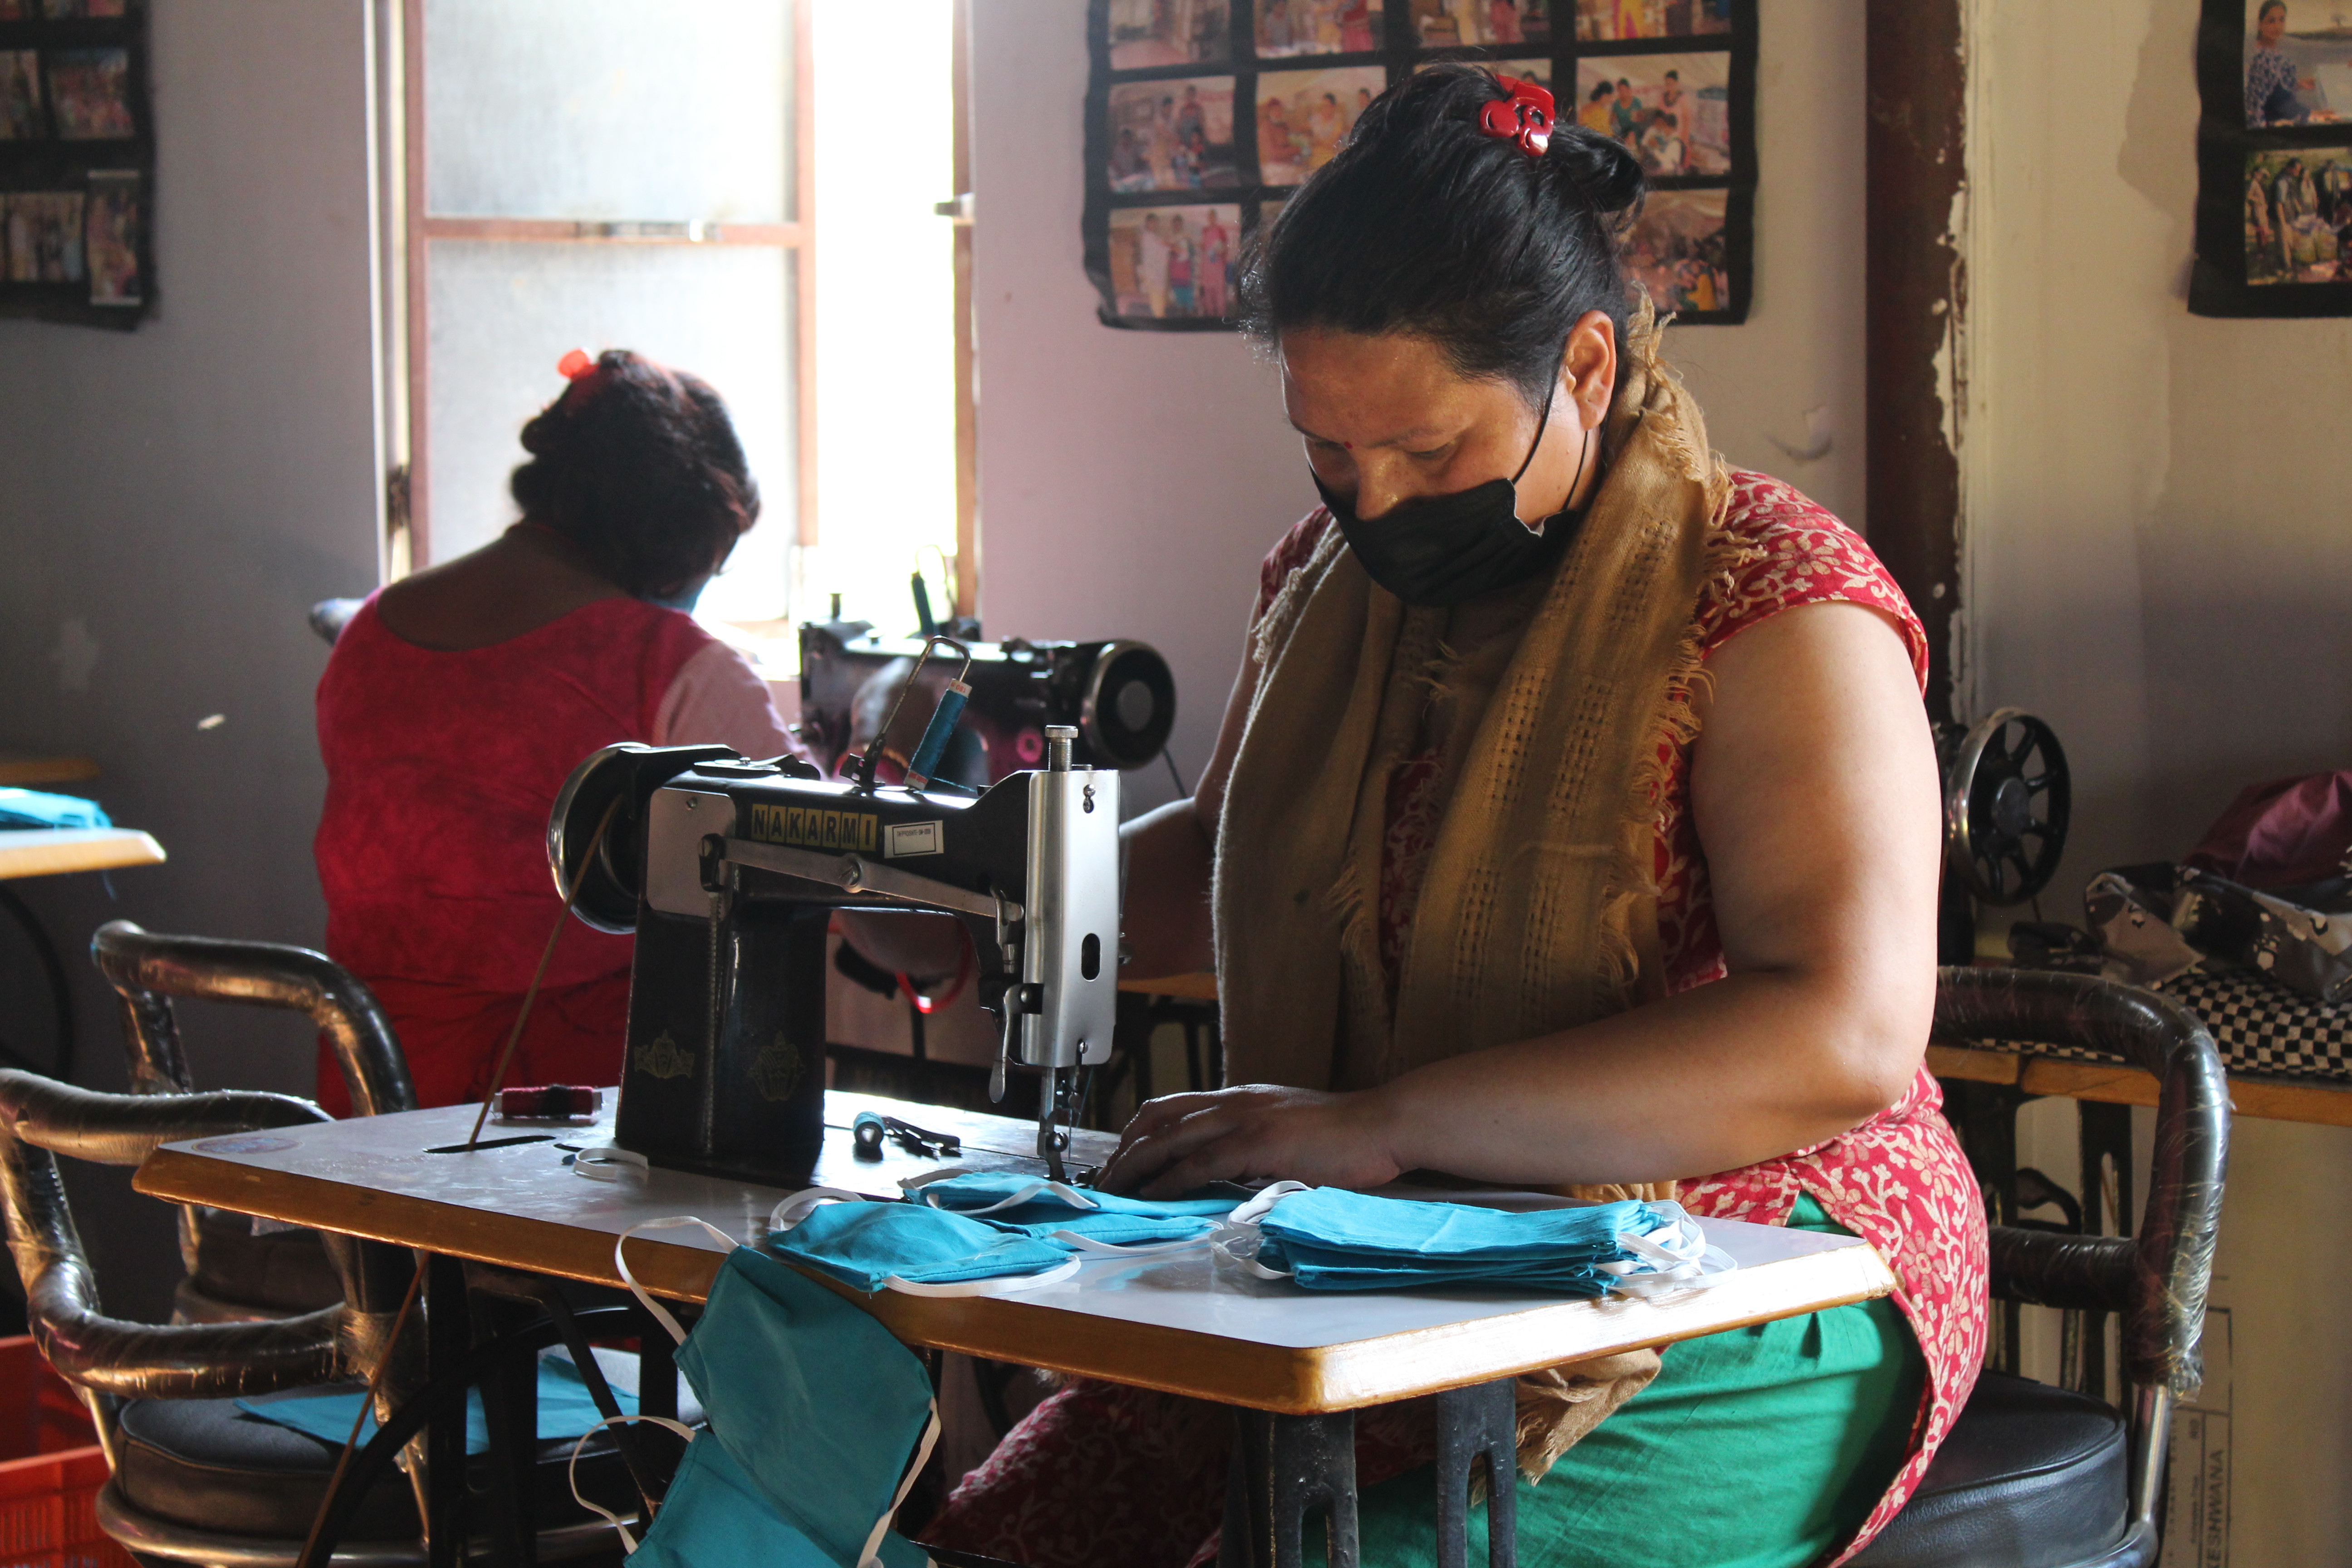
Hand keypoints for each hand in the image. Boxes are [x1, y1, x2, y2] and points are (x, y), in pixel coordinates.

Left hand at [1097, 1084, 1404, 1198]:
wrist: (1381, 1124)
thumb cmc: (1345, 1136)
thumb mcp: (1289, 1131)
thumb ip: (1256, 1145)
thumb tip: (1228, 1171)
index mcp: (1241, 1098)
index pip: (1172, 1108)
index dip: (1139, 1133)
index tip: (1120, 1160)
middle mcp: (1235, 1102)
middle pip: (1158, 1120)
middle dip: (1124, 1151)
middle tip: (1104, 1180)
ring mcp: (1245, 1120)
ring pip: (1170, 1139)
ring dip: (1135, 1167)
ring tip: (1113, 1191)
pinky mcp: (1258, 1143)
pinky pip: (1200, 1162)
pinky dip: (1170, 1180)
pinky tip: (1154, 1195)